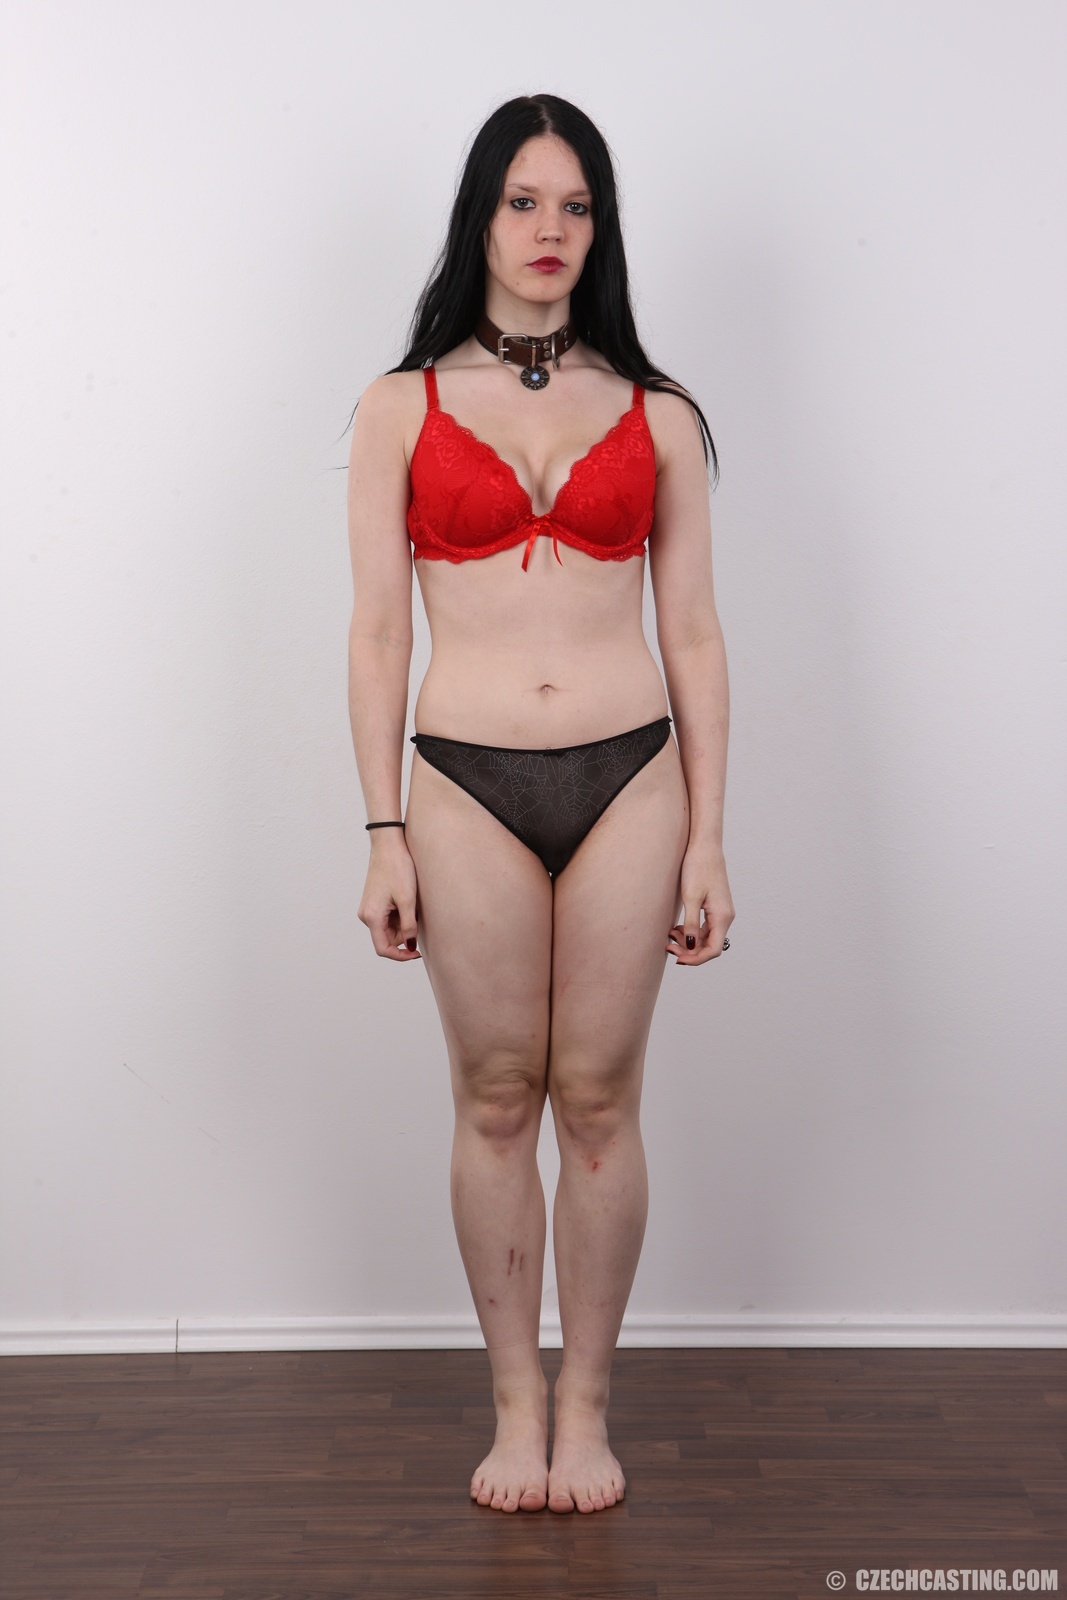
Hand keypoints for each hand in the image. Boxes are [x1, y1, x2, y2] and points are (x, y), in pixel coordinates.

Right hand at [357, 842, 421, 960]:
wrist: (388, 844)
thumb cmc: (398, 868)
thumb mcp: (408, 900)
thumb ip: (409, 926)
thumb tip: (410, 946)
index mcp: (371, 916)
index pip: (383, 949)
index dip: (400, 956)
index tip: (417, 953)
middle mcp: (366, 915)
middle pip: (387, 939)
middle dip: (404, 935)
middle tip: (418, 917)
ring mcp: (369, 908)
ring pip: (389, 928)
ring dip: (403, 923)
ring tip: (412, 904)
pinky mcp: (374, 902)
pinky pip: (388, 917)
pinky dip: (400, 914)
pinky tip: (407, 900)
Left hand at [667, 845, 734, 964]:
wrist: (705, 846)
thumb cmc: (698, 867)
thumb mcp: (691, 897)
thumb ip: (691, 924)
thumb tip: (691, 946)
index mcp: (722, 916)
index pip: (713, 950)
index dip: (696, 959)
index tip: (677, 959)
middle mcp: (726, 917)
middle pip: (709, 946)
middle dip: (689, 951)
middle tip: (668, 947)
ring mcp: (721, 912)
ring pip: (706, 938)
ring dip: (689, 941)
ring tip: (670, 935)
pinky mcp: (715, 907)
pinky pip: (705, 927)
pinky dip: (691, 931)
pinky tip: (677, 928)